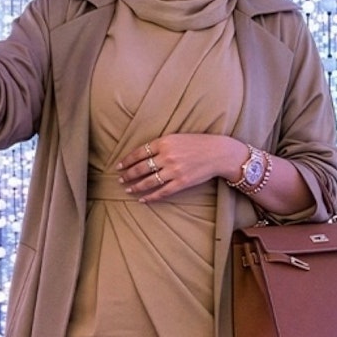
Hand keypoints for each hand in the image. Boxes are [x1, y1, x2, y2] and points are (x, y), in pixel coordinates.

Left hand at [117, 134, 240, 202]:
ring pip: (149, 181)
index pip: (139, 153)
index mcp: (164, 142)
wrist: (218, 152)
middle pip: (141, 168)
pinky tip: (143, 199)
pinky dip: (150, 197)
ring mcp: (174, 170)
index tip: (119, 166)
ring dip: (136, 186)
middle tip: (120, 179)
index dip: (127, 160)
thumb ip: (161, 144)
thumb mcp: (177, 137)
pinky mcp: (181, 182)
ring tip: (128, 189)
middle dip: (128, 175)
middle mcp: (167, 156)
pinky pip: (162, 192)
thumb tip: (143, 154)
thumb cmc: (198, 143)